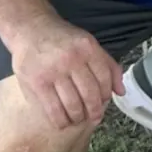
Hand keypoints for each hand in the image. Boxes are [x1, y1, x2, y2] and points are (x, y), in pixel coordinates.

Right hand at [10, 16, 124, 129]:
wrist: (30, 29)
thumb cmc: (63, 39)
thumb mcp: (89, 44)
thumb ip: (108, 65)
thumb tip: (121, 91)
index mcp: (88, 48)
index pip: (105, 78)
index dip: (107, 94)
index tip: (104, 102)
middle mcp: (72, 59)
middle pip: (90, 94)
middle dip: (95, 111)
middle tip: (94, 117)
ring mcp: (53, 71)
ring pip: (73, 104)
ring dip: (78, 117)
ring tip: (79, 119)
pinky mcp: (36, 83)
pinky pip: (52, 108)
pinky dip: (61, 120)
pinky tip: (63, 122)